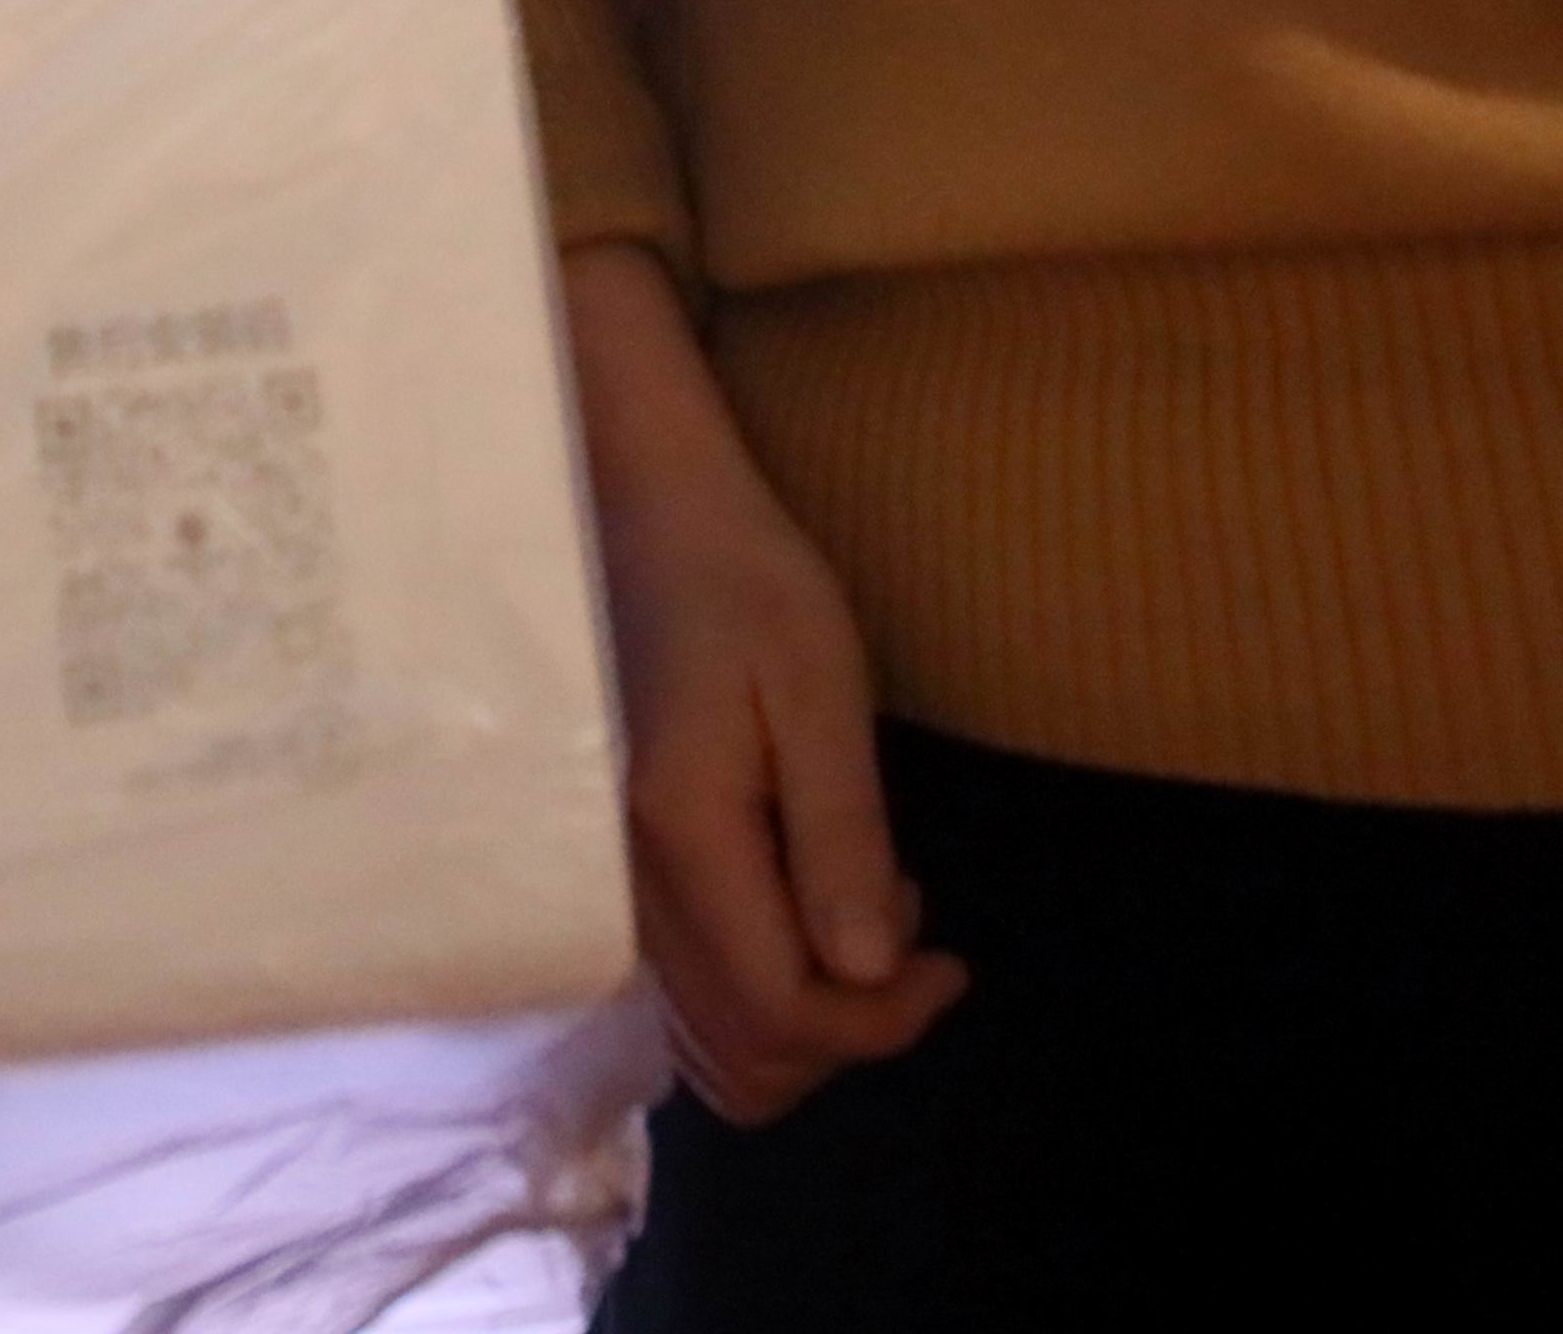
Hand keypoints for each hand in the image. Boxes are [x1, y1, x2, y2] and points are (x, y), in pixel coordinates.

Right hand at [562, 248, 968, 1122]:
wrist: (639, 509)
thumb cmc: (741, 576)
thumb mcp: (818, 686)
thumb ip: (841, 834)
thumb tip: (872, 972)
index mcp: (685, 836)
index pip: (785, 1008)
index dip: (884, 1020)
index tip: (951, 960)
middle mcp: (629, 886)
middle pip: (742, 1052)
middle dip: (852, 1029)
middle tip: (915, 939)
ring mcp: (611, 886)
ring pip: (707, 1040)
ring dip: (806, 1019)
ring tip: (863, 913)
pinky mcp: (613, 873)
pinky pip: (686, 994)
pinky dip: (758, 994)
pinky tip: (801, 905)